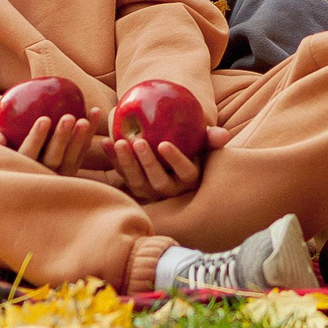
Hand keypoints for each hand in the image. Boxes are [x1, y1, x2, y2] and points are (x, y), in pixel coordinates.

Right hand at [0, 109, 103, 175]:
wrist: (11, 154)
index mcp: (18, 169)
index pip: (28, 156)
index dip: (36, 139)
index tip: (44, 119)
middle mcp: (38, 177)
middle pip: (53, 160)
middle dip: (61, 140)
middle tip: (69, 117)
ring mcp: (56, 176)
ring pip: (71, 160)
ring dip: (79, 140)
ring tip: (85, 119)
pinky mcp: (70, 171)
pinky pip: (82, 153)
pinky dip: (90, 135)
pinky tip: (96, 113)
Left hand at [103, 125, 229, 202]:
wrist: (172, 152)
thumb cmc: (192, 145)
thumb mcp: (203, 142)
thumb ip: (211, 138)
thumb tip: (223, 135)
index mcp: (190, 178)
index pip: (186, 171)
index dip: (175, 160)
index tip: (164, 144)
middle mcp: (171, 190)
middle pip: (158, 181)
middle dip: (147, 162)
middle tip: (137, 141)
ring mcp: (151, 192)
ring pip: (138, 182)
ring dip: (127, 163)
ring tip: (118, 141)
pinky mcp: (134, 188)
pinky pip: (122, 176)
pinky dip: (113, 160)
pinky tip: (104, 143)